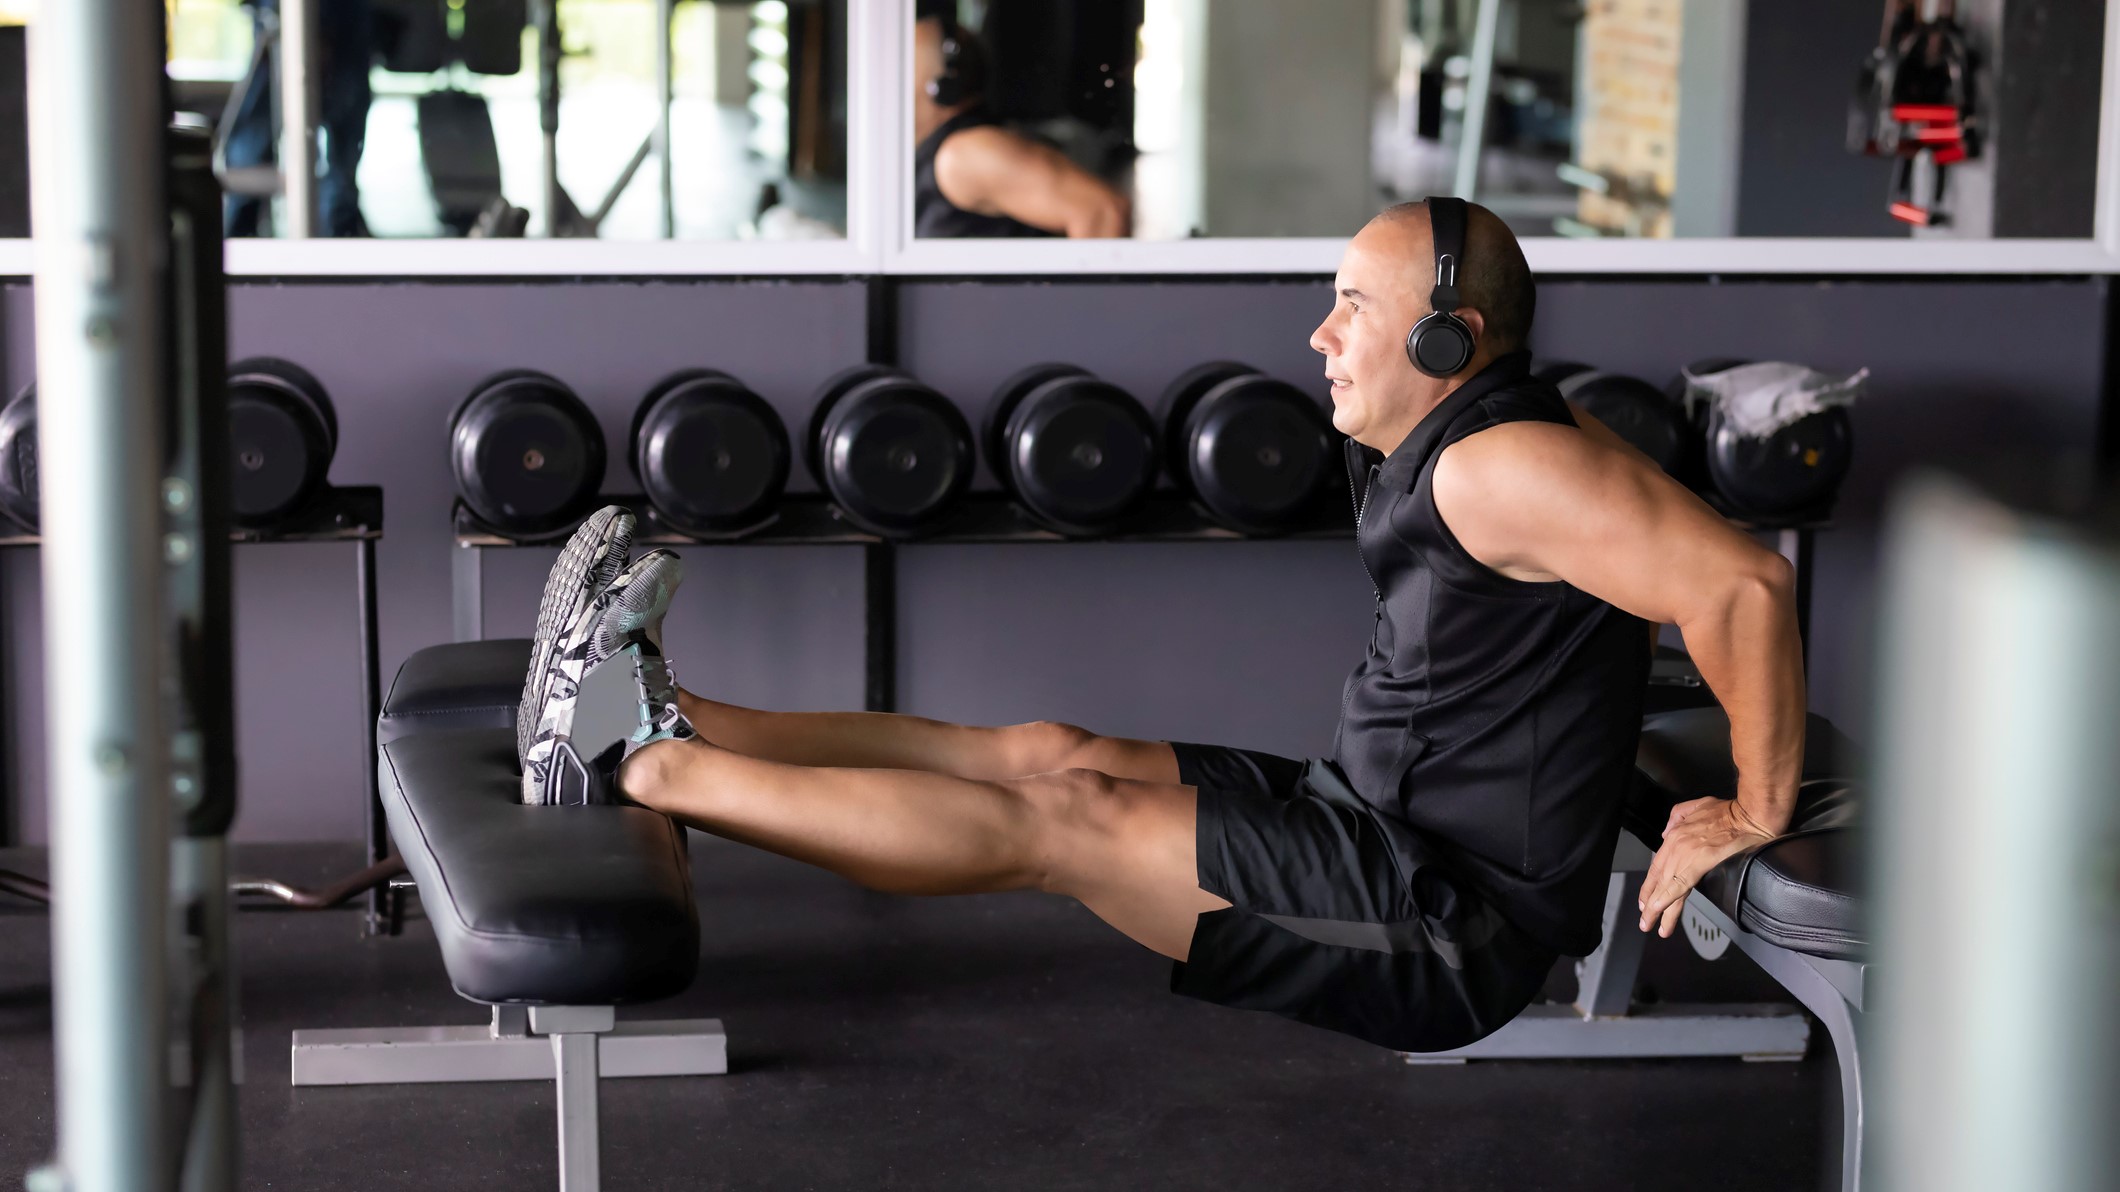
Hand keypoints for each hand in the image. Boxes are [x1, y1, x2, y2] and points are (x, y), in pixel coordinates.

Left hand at [1636, 797, 1775, 936]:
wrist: (1749, 814)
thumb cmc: (1729, 811)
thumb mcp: (1697, 805)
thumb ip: (1677, 816)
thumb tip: (1667, 832)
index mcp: (1675, 835)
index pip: (1658, 866)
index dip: (1651, 885)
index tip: (1646, 899)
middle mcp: (1676, 846)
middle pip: (1659, 879)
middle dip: (1650, 902)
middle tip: (1645, 920)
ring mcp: (1685, 855)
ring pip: (1666, 887)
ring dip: (1657, 909)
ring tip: (1650, 925)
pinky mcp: (1699, 863)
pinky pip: (1679, 886)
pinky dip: (1667, 900)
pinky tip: (1661, 912)